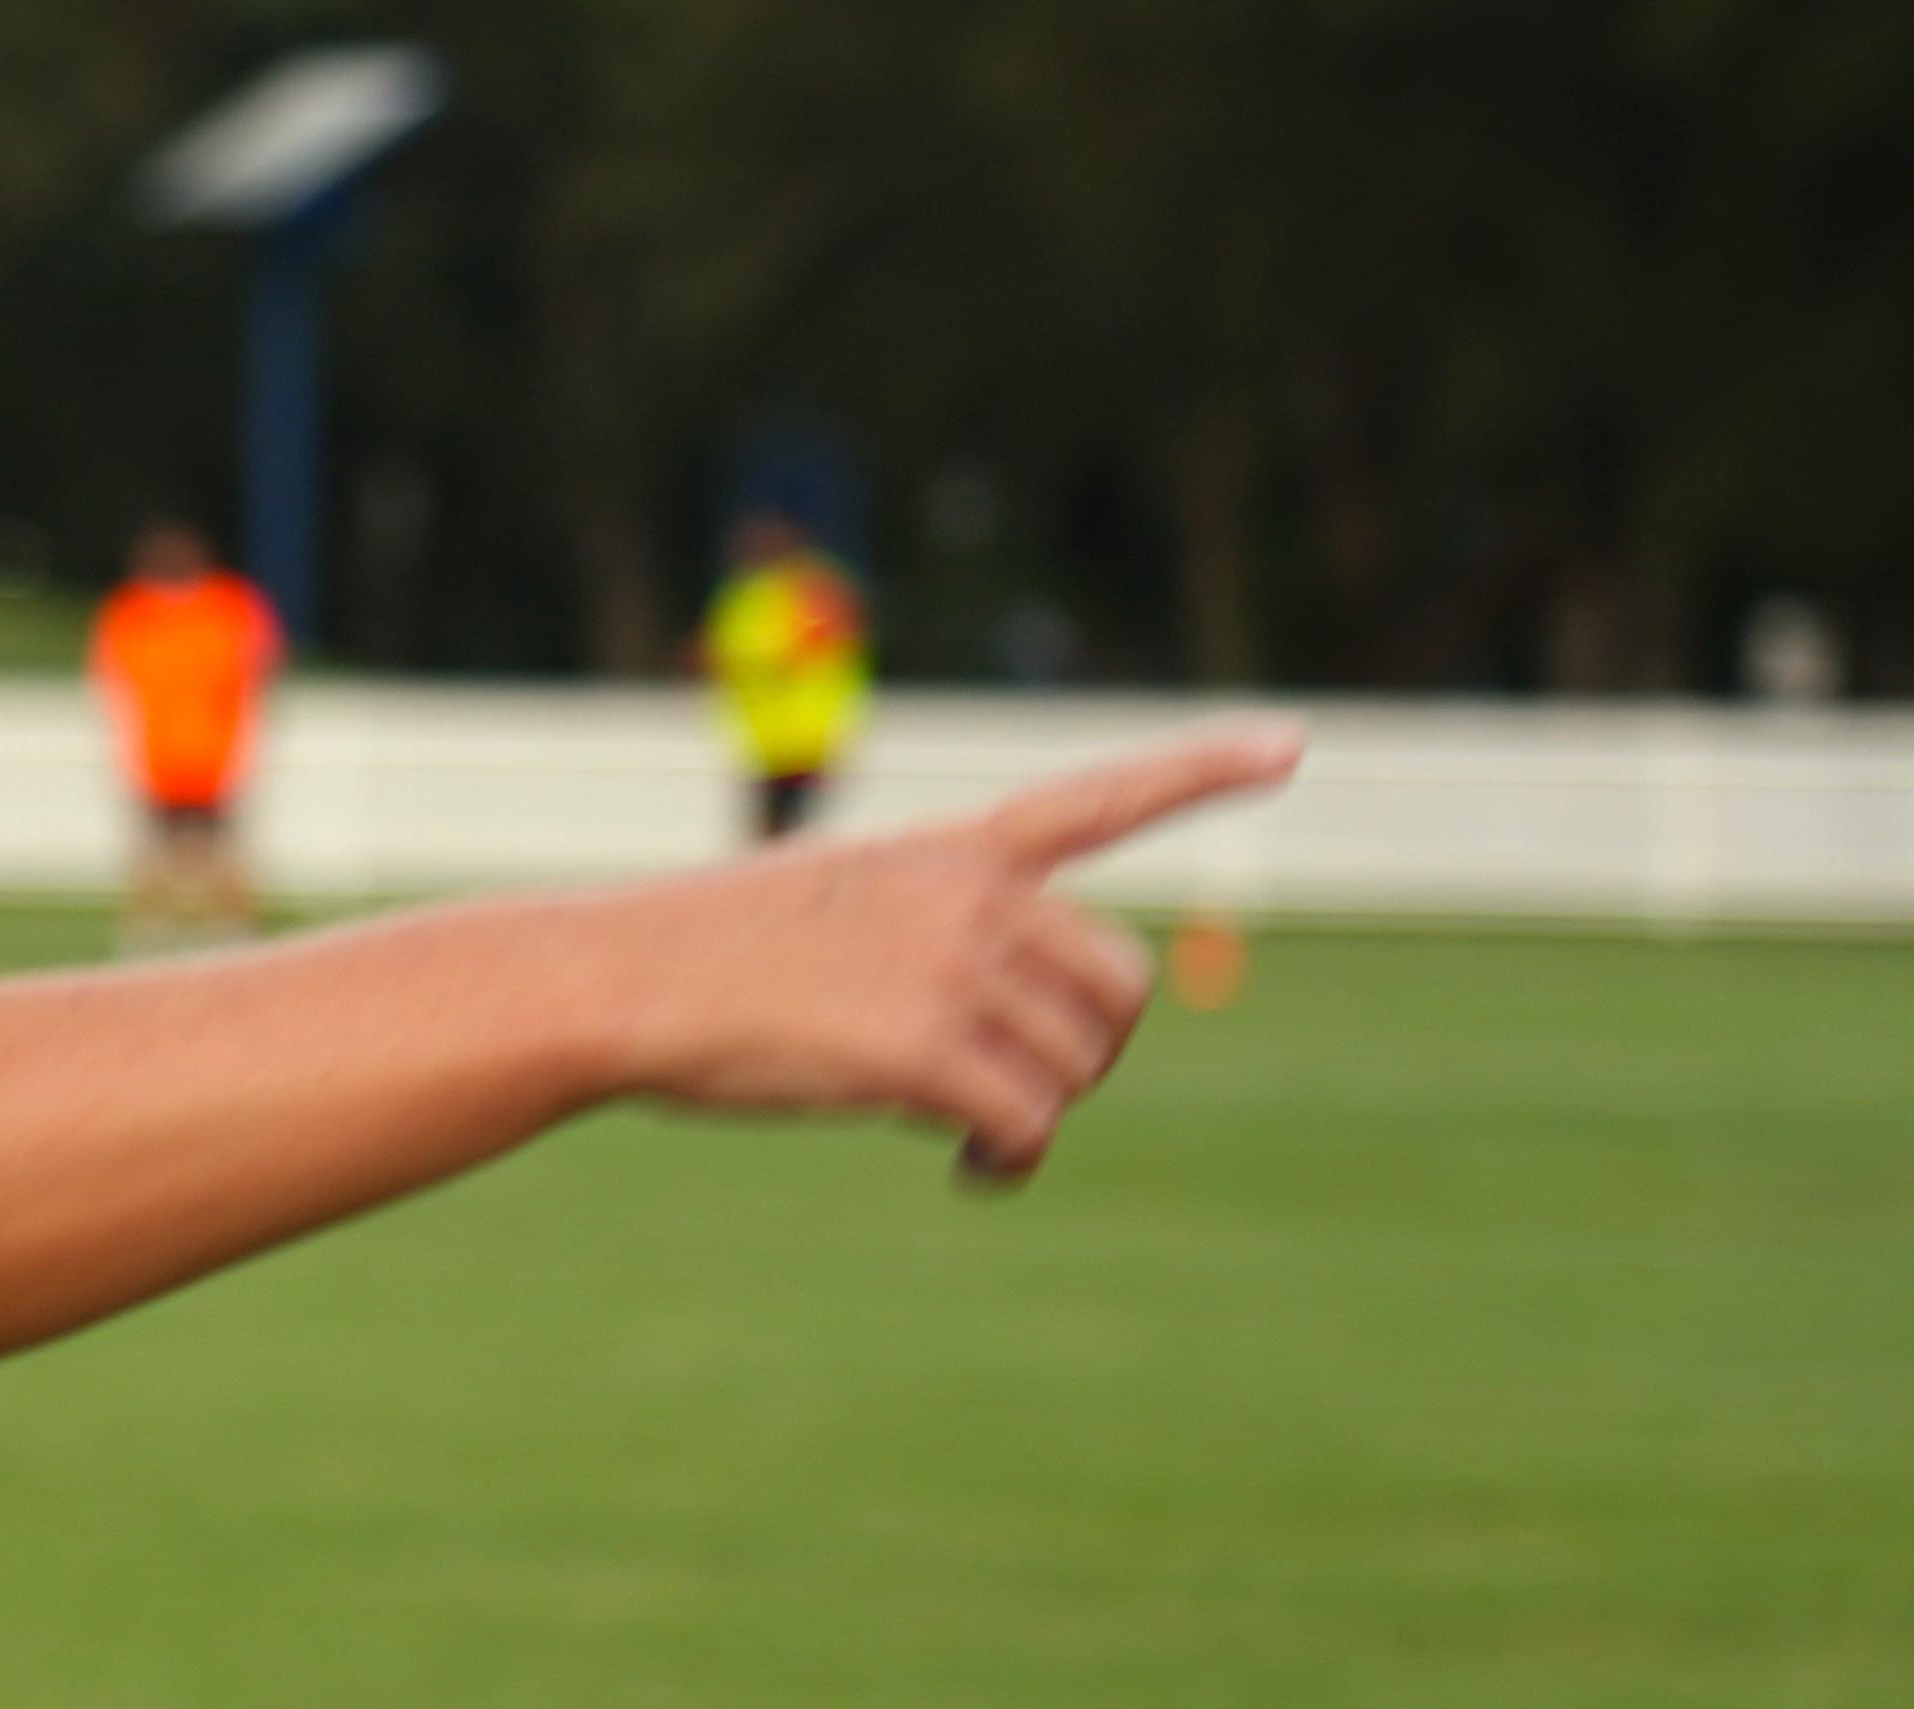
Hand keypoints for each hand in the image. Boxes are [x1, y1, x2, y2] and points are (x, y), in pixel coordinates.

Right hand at [593, 719, 1299, 1179]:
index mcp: (951, 850)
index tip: (1292, 741)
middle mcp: (972, 894)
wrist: (621, 981)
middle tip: (1017, 1085)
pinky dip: (1014, 1163)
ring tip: (973, 1134)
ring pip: (1081, 1066)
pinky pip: (1031, 1126)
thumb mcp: (835, 905)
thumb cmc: (706, 958)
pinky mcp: (929, 1048)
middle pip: (1120, 986)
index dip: (1201, 769)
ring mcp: (955, 967)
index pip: (1099, 798)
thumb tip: (1009, 1065)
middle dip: (1087, 1050)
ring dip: (1040, 1112)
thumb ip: (936, 938)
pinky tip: (972, 1172)